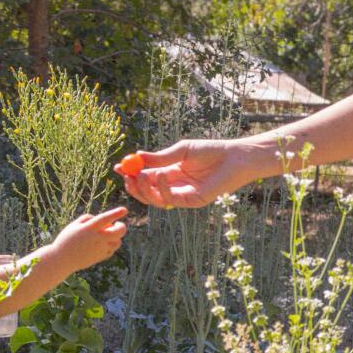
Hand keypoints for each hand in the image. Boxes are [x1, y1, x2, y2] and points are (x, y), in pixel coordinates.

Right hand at [48, 207, 128, 272]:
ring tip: (106, 234)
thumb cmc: (66, 240)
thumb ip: (87, 218)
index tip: (125, 210)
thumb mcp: (73, 226)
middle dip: (121, 226)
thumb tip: (102, 219)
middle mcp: (97, 239)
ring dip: (116, 236)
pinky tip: (102, 243)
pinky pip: (112, 249)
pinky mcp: (101, 257)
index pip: (105, 219)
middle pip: (118, 232)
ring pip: (118, 241)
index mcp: (89, 229)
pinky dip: (111, 245)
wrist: (62, 260)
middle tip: (117, 224)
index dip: (116, 213)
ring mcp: (100, 249)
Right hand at [115, 139, 253, 207]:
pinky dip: (162, 190)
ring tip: (139, 175)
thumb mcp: (181, 151)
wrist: (234, 157)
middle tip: (125, 177)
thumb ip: (161, 157)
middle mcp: (175, 186)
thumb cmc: (211, 151)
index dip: (131, 174)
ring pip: (156, 200)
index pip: (146, 177)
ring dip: (144, 189)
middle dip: (134, 186)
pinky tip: (161, 176)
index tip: (117, 167)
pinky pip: (171, 200)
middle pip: (147, 192)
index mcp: (170, 173)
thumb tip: (137, 156)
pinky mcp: (193, 201)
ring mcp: (183, 195)